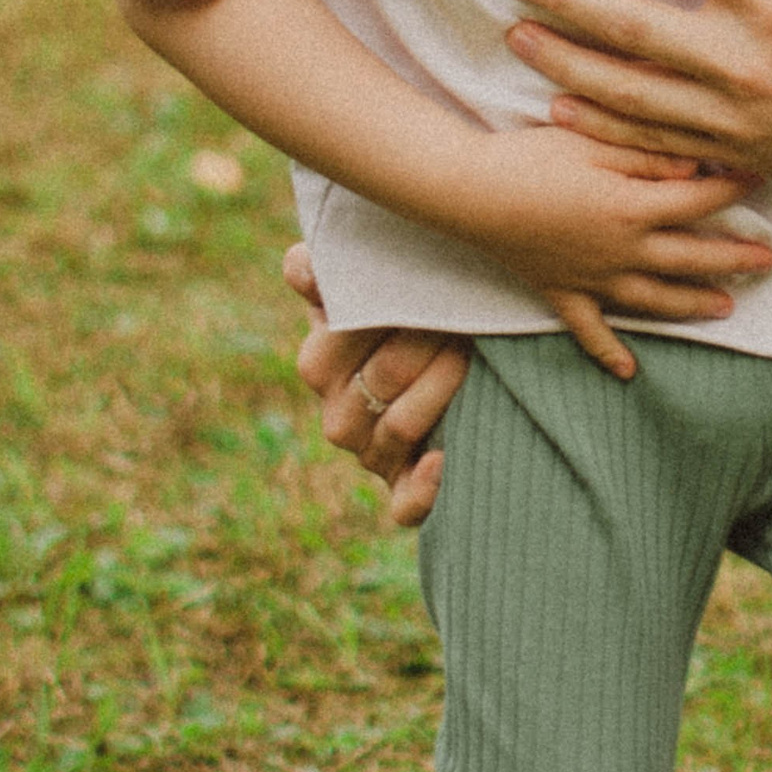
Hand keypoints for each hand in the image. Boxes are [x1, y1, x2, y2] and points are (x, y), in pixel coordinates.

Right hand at [286, 244, 465, 525]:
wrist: (454, 366)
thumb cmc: (407, 318)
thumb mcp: (367, 291)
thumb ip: (333, 274)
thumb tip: (301, 266)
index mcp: (319, 364)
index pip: (339, 338)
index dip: (383, 312)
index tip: (422, 288)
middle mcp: (339, 418)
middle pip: (381, 378)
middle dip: (427, 343)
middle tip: (462, 317)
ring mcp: (372, 457)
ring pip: (397, 429)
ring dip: (439, 393)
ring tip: (470, 358)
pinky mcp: (404, 493)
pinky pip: (404, 505)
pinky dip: (422, 488)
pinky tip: (443, 460)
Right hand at [468, 124, 771, 377]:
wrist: (469, 192)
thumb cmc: (531, 156)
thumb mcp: (595, 140)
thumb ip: (649, 154)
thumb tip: (698, 165)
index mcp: (634, 207)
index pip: (700, 198)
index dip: (735, 187)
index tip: (764, 176)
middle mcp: (622, 251)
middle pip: (691, 257)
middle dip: (733, 258)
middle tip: (768, 262)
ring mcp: (592, 278)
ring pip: (655, 300)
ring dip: (692, 305)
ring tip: (727, 309)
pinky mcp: (560, 292)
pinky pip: (590, 330)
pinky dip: (609, 352)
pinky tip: (628, 371)